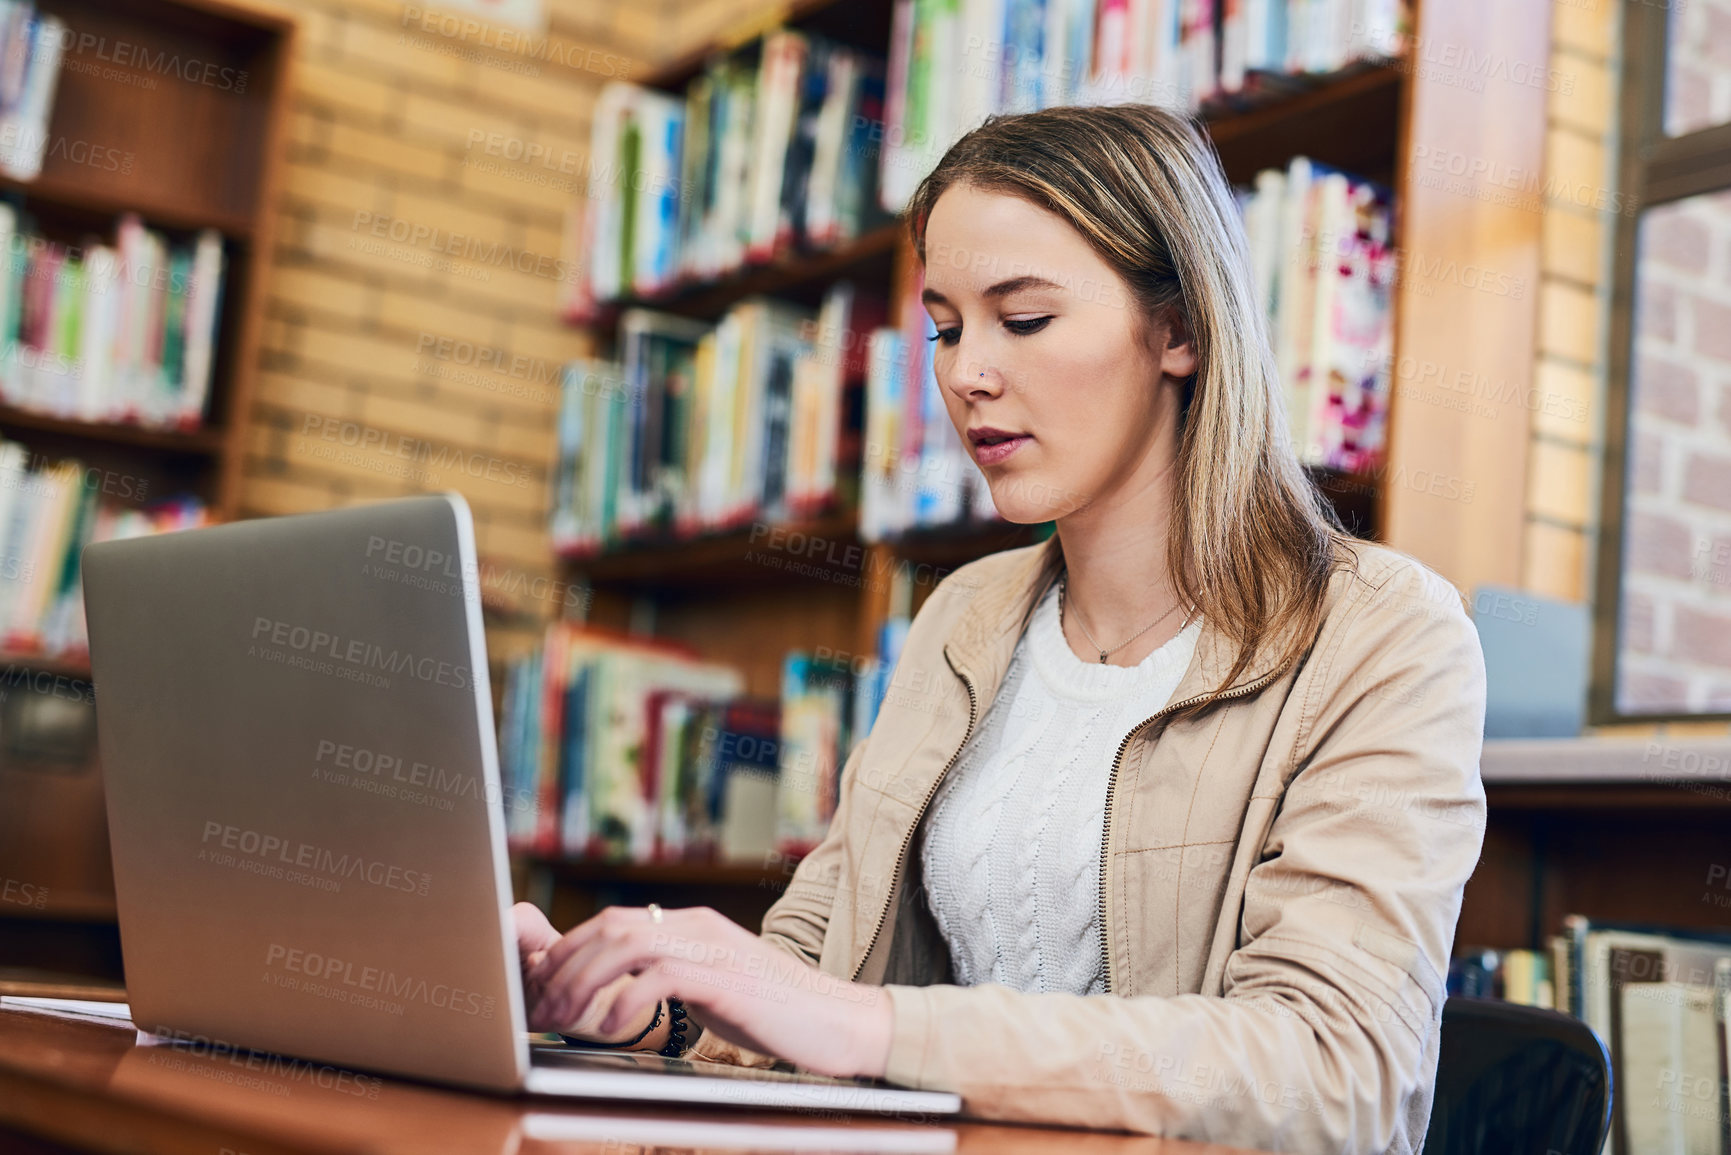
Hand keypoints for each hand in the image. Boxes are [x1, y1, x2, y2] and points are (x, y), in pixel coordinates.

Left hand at [526, 903, 893, 1078]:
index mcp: (693, 924)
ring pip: (628, 943)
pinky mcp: (727, 978)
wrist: (837, 1021)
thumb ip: (675, 975)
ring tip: (567, 1018)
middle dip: (566, 966)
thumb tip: (626, 988)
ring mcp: (714, 948)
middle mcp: (698, 926)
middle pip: (611, 926)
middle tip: (544, 1008)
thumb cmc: (775, 1012)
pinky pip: (662, 976)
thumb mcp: (714, 985)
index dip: (571, 949)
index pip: (615, 920)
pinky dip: (627, 1001)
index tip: (545, 985)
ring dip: (585, 982)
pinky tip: (613, 1028)